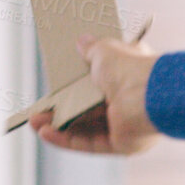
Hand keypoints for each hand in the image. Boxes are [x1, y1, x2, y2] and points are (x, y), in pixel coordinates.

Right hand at [28, 35, 160, 154]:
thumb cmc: (132, 69)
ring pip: (86, 128)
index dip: (79, 83)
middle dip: (62, 109)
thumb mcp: (105, 50)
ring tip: (36, 122)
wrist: (148, 94)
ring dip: (59, 126)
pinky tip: (46, 133)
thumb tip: (82, 41)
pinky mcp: (121, 143)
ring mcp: (126, 124)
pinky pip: (89, 144)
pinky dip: (66, 139)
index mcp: (131, 77)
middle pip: (90, 108)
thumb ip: (92, 47)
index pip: (102, 81)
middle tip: (40, 108)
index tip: (59, 83)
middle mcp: (130, 102)